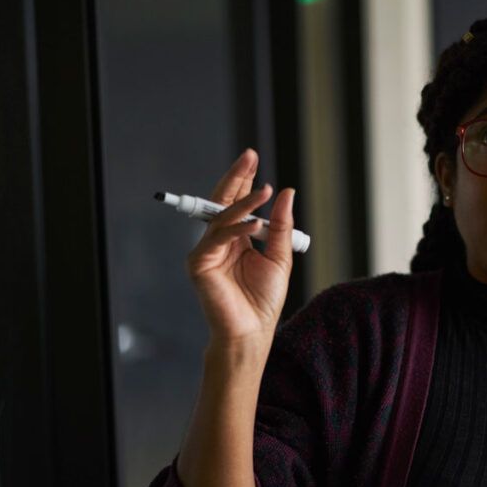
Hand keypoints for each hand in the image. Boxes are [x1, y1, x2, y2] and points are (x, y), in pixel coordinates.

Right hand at [186, 149, 295, 344]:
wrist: (252, 330)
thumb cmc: (263, 300)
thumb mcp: (280, 257)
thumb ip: (281, 226)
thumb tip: (286, 193)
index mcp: (237, 239)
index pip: (238, 203)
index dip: (244, 181)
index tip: (254, 160)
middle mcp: (219, 242)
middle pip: (224, 201)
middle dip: (236, 178)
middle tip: (249, 156)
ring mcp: (207, 251)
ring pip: (223, 217)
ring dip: (244, 202)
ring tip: (263, 189)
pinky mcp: (199, 263)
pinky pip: (219, 238)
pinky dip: (238, 229)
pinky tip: (256, 223)